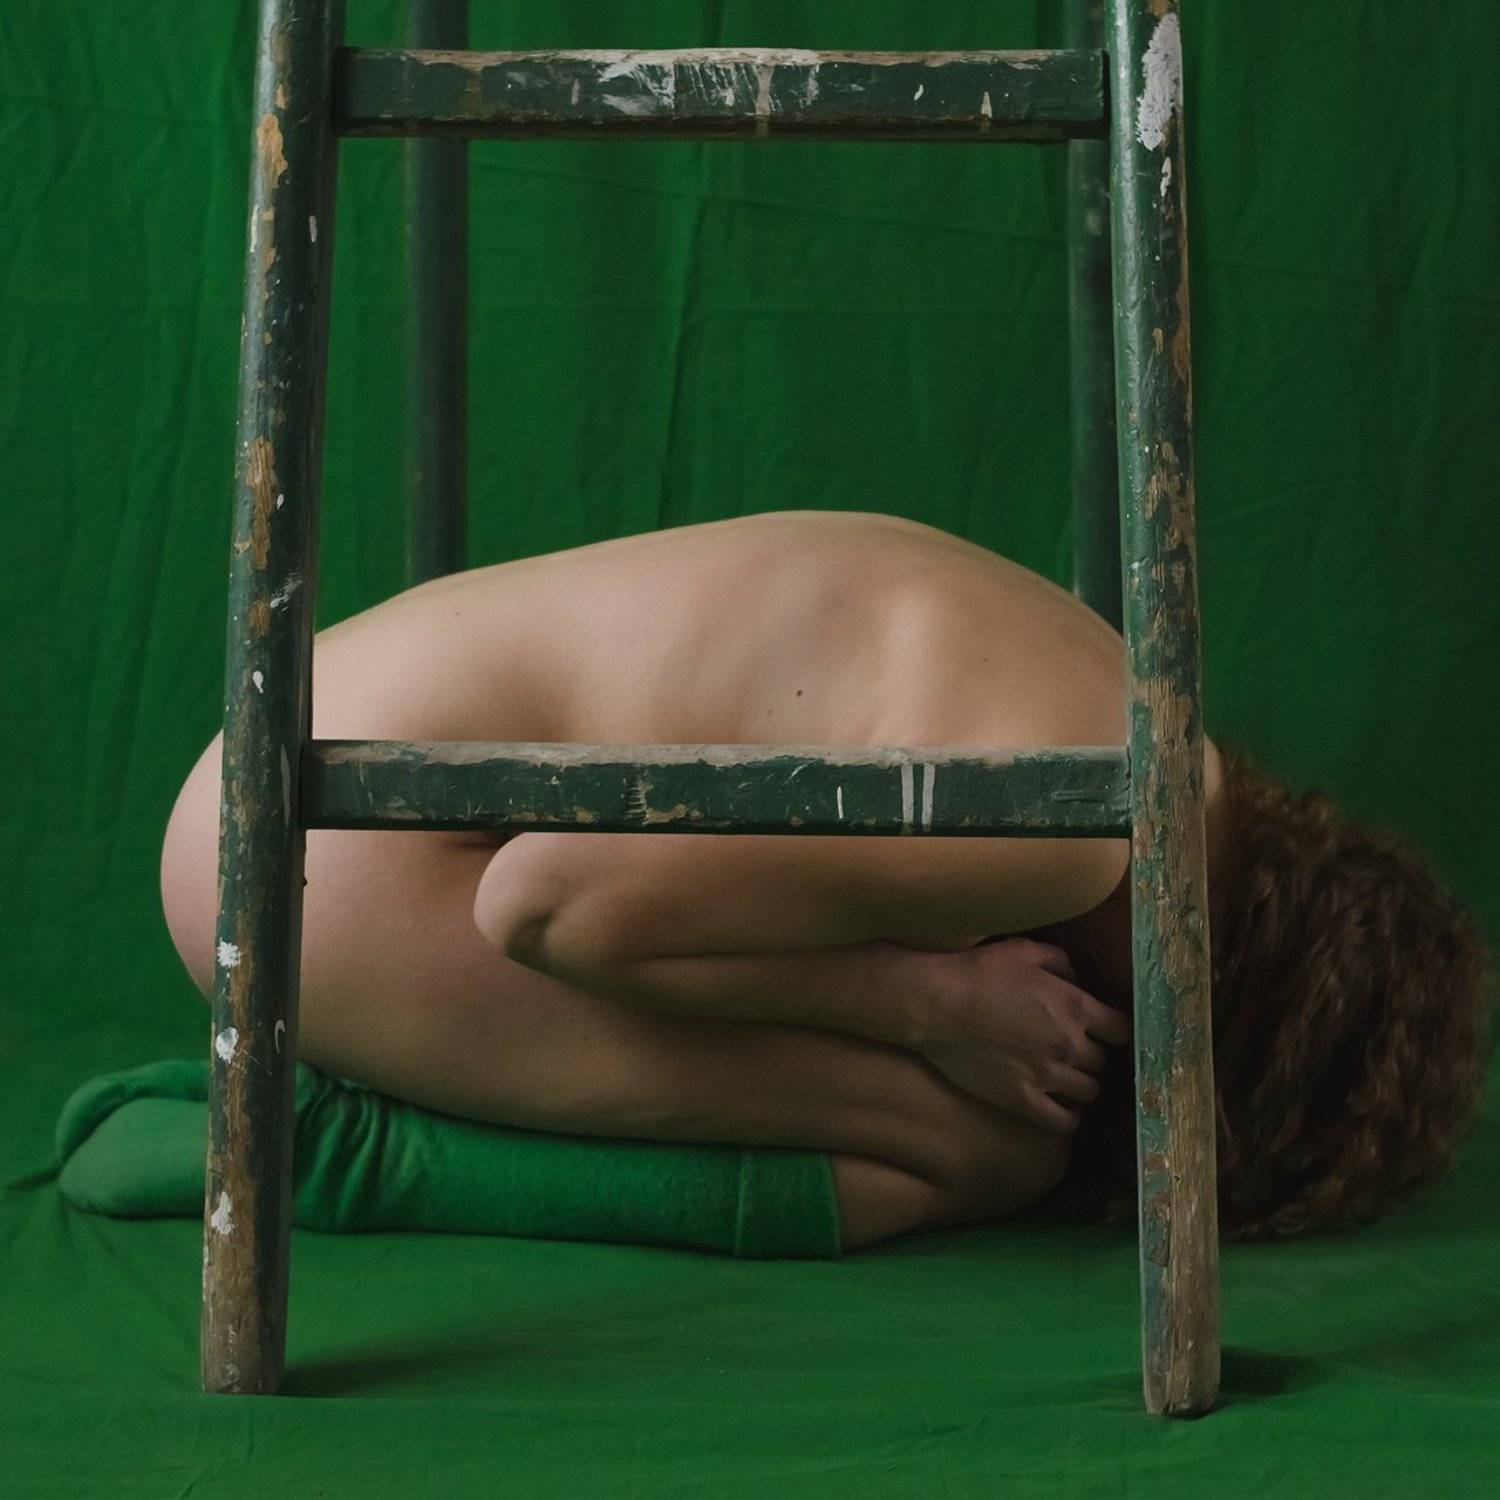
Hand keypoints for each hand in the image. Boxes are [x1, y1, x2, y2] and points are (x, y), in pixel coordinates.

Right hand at [914, 936, 1131, 1134]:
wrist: (937, 1005)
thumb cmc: (978, 973)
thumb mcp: (1023, 951)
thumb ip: (1059, 961)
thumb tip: (1075, 978)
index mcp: (1075, 1008)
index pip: (1121, 1030)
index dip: (1113, 1030)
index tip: (1104, 1031)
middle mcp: (1069, 1045)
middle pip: (1103, 1062)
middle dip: (1092, 1055)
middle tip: (1076, 1051)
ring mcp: (1047, 1076)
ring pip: (1089, 1092)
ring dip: (1082, 1085)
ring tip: (1069, 1080)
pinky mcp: (1023, 1100)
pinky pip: (1062, 1122)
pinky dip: (1069, 1119)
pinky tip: (1065, 1110)